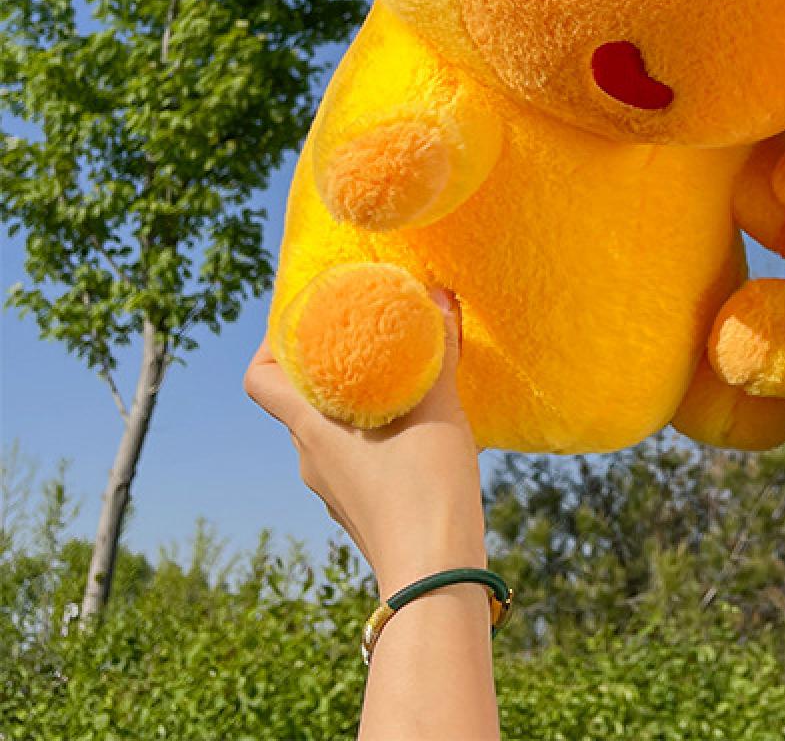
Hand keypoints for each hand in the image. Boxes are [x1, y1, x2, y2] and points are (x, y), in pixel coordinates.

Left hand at [244, 288, 485, 595]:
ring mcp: (332, 487)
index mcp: (312, 428)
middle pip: (300, 399)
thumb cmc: (425, 484)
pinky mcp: (358, 508)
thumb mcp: (437, 405)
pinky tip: (415, 427)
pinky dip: (373, 433)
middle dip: (329, 365)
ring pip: (331, 429)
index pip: (260, 380)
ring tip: (402, 379)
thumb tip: (439, 296)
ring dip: (357, 401)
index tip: (305, 319)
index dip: (270, 344)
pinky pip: (353, 457)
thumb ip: (436, 349)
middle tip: (367, 338)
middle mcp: (310, 457)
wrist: (434, 573)